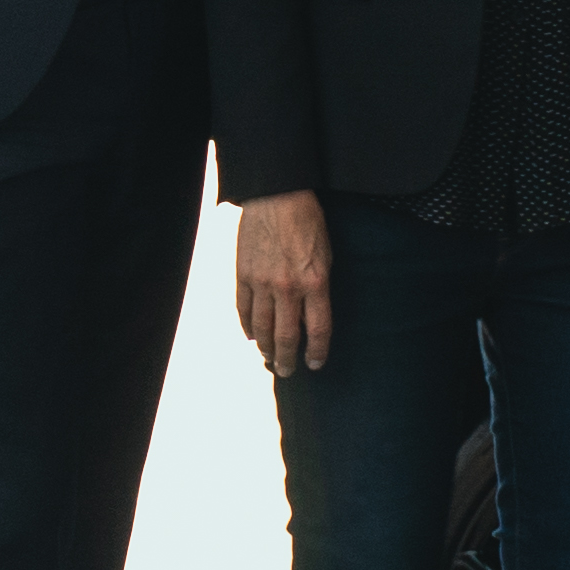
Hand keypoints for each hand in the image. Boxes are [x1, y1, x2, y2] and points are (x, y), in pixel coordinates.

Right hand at [236, 190, 335, 374]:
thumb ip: (319, 287)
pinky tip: (252, 337)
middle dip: (288, 359)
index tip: (315, 364)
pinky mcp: (243, 276)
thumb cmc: (308, 223)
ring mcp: (262, 283)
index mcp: (315, 282)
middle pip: (287, 336)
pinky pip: (243, 311)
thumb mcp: (326, 255)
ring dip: (267, 349)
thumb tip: (313, 316)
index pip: (319, 329)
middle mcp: (288, 288)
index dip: (317, 351)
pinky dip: (247, 328)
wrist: (277, 197)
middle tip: (288, 372)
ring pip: (262, 329)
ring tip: (270, 359)